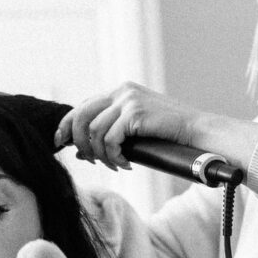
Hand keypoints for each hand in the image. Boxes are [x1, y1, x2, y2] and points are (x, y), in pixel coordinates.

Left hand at [56, 82, 206, 170]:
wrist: (197, 133)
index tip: (60, 143)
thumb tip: (80, 152)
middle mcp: (121, 91)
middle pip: (80, 115)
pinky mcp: (135, 113)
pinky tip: (126, 164)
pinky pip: (110, 140)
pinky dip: (114, 157)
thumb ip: (109, 134)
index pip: (82, 106)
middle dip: (77, 141)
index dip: (67, 125)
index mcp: (119, 91)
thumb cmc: (168, 136)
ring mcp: (128, 100)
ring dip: (101, 155)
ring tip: (116, 165)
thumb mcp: (134, 131)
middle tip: (88, 161)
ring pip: (94, 131)